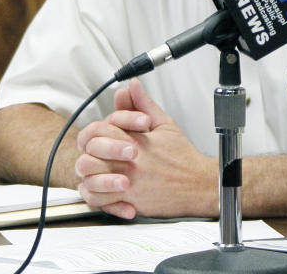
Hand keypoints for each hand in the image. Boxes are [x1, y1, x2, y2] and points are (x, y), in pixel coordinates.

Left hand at [75, 78, 216, 218]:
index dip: (95, 132)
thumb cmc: (183, 156)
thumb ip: (144, 104)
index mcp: (136, 142)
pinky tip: (101, 189)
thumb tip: (133, 86)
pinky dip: (95, 195)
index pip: (100, 131)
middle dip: (88, 154)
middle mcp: (129, 163)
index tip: (100, 136)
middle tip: (94, 154)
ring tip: (96, 172)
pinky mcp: (129, 201)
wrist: (198, 183)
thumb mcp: (165, 124)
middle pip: (89, 155)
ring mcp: (128, 183)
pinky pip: (100, 200)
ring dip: (89, 175)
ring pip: (90, 179)